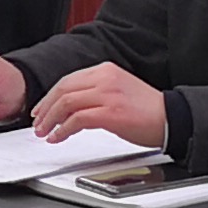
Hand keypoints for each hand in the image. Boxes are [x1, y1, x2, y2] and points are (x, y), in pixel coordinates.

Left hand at [32, 63, 166, 146]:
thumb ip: (96, 92)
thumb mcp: (118, 90)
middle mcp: (105, 79)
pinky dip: (63, 130)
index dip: (50, 96)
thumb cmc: (147, 109)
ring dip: (51, 119)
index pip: (68, 80)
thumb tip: (71, 106)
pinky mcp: (110, 114)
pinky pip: (77, 120)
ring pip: (66, 103)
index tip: (42, 108)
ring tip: (44, 132)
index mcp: (106, 70)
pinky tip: (58, 137)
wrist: (170, 118)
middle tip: (38, 122)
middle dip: (46, 108)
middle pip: (63, 90)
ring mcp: (107, 95)